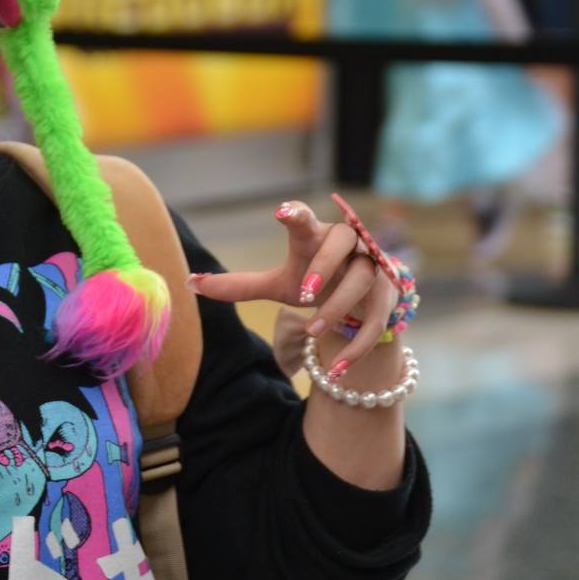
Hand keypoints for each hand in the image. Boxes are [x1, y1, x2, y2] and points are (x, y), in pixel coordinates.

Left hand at [185, 200, 397, 380]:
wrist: (362, 300)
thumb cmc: (316, 282)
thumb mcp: (280, 284)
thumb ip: (240, 285)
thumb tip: (189, 284)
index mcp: (316, 236)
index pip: (306, 219)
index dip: (297, 214)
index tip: (282, 211)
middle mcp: (349, 244)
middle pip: (342, 243)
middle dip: (324, 266)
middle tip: (305, 293)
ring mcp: (373, 267)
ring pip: (362, 281)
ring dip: (338, 308)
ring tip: (313, 331)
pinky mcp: (389, 295)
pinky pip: (376, 320)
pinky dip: (357, 346)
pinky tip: (336, 368)